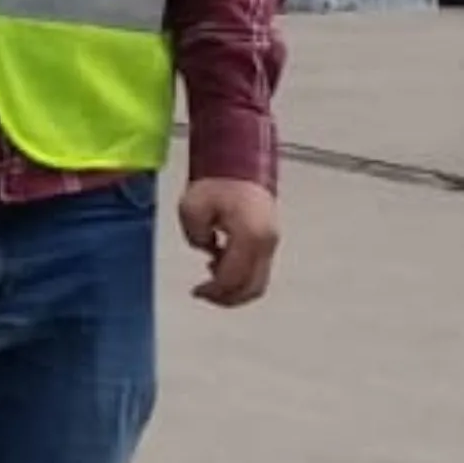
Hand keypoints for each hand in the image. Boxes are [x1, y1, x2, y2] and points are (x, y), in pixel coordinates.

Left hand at [180, 177, 281, 308]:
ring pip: (258, 282)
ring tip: (211, 280)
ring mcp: (271, 242)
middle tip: (204, 293)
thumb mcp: (192, 208)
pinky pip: (259, 270)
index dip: (213, 291)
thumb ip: (196, 237)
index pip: (233, 278)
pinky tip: (220, 264)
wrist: (241, 164)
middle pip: (251, 288)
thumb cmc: (219, 182)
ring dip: (235, 288)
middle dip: (226, 297)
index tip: (197, 291)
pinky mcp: (270, 240)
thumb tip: (208, 250)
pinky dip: (241, 276)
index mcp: (250, 235)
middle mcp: (266, 242)